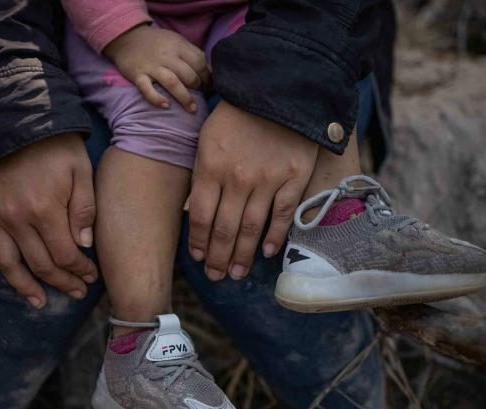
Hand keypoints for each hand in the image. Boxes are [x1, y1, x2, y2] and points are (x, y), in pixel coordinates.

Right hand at [0, 133, 98, 306]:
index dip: (79, 271)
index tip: (91, 276)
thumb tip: (84, 246)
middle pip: (39, 265)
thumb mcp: (81, 170)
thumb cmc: (55, 143)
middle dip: (61, 283)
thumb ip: (84, 210)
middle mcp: (15, 218)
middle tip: (75, 293)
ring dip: (23, 287)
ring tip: (38, 302)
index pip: (65, 256)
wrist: (14, 115)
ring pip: (7, 263)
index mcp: (45, 210)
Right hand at [103, 24, 209, 112]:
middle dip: (198, 87)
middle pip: (188, 74)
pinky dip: (156, 98)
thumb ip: (192, 53)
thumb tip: (209, 71)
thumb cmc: (157, 42)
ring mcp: (151, 67)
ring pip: (172, 83)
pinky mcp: (137, 75)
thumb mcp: (176, 40)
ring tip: (192, 109)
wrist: (127, 37)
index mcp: (178, 46)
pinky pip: (147, 89)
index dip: (207, 76)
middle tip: (201, 95)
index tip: (209, 86)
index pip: (199, 62)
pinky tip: (166, 106)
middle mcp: (166, 57)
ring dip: (184, 97)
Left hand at [188, 102, 319, 280]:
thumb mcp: (206, 139)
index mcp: (210, 166)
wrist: (278, 89)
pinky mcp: (293, 178)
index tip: (198, 258)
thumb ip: (201, 175)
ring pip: (252, 228)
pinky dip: (274, 236)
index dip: (198, 242)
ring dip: (243, 255)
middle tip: (216, 276)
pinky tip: (266, 252)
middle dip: (218, 257)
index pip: (199, 216)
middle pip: (224, 229)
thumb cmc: (237, 115)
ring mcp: (267, 179)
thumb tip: (191, 212)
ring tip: (237, 273)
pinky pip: (282, 215)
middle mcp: (237, 178)